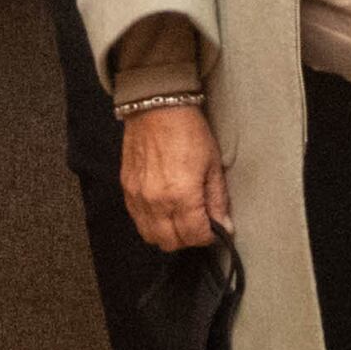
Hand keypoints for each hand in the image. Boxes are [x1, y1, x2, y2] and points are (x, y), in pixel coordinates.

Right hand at [121, 103, 231, 248]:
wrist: (156, 106)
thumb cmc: (188, 131)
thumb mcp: (212, 164)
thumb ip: (217, 200)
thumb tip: (224, 226)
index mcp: (181, 196)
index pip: (194, 236)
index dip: (208, 236)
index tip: (214, 228)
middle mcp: (155, 202)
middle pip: (171, 243)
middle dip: (188, 239)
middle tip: (198, 224)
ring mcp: (137, 197)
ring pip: (151, 236)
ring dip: (168, 235)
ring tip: (180, 219)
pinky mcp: (126, 190)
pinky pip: (137, 220)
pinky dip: (151, 223)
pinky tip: (163, 210)